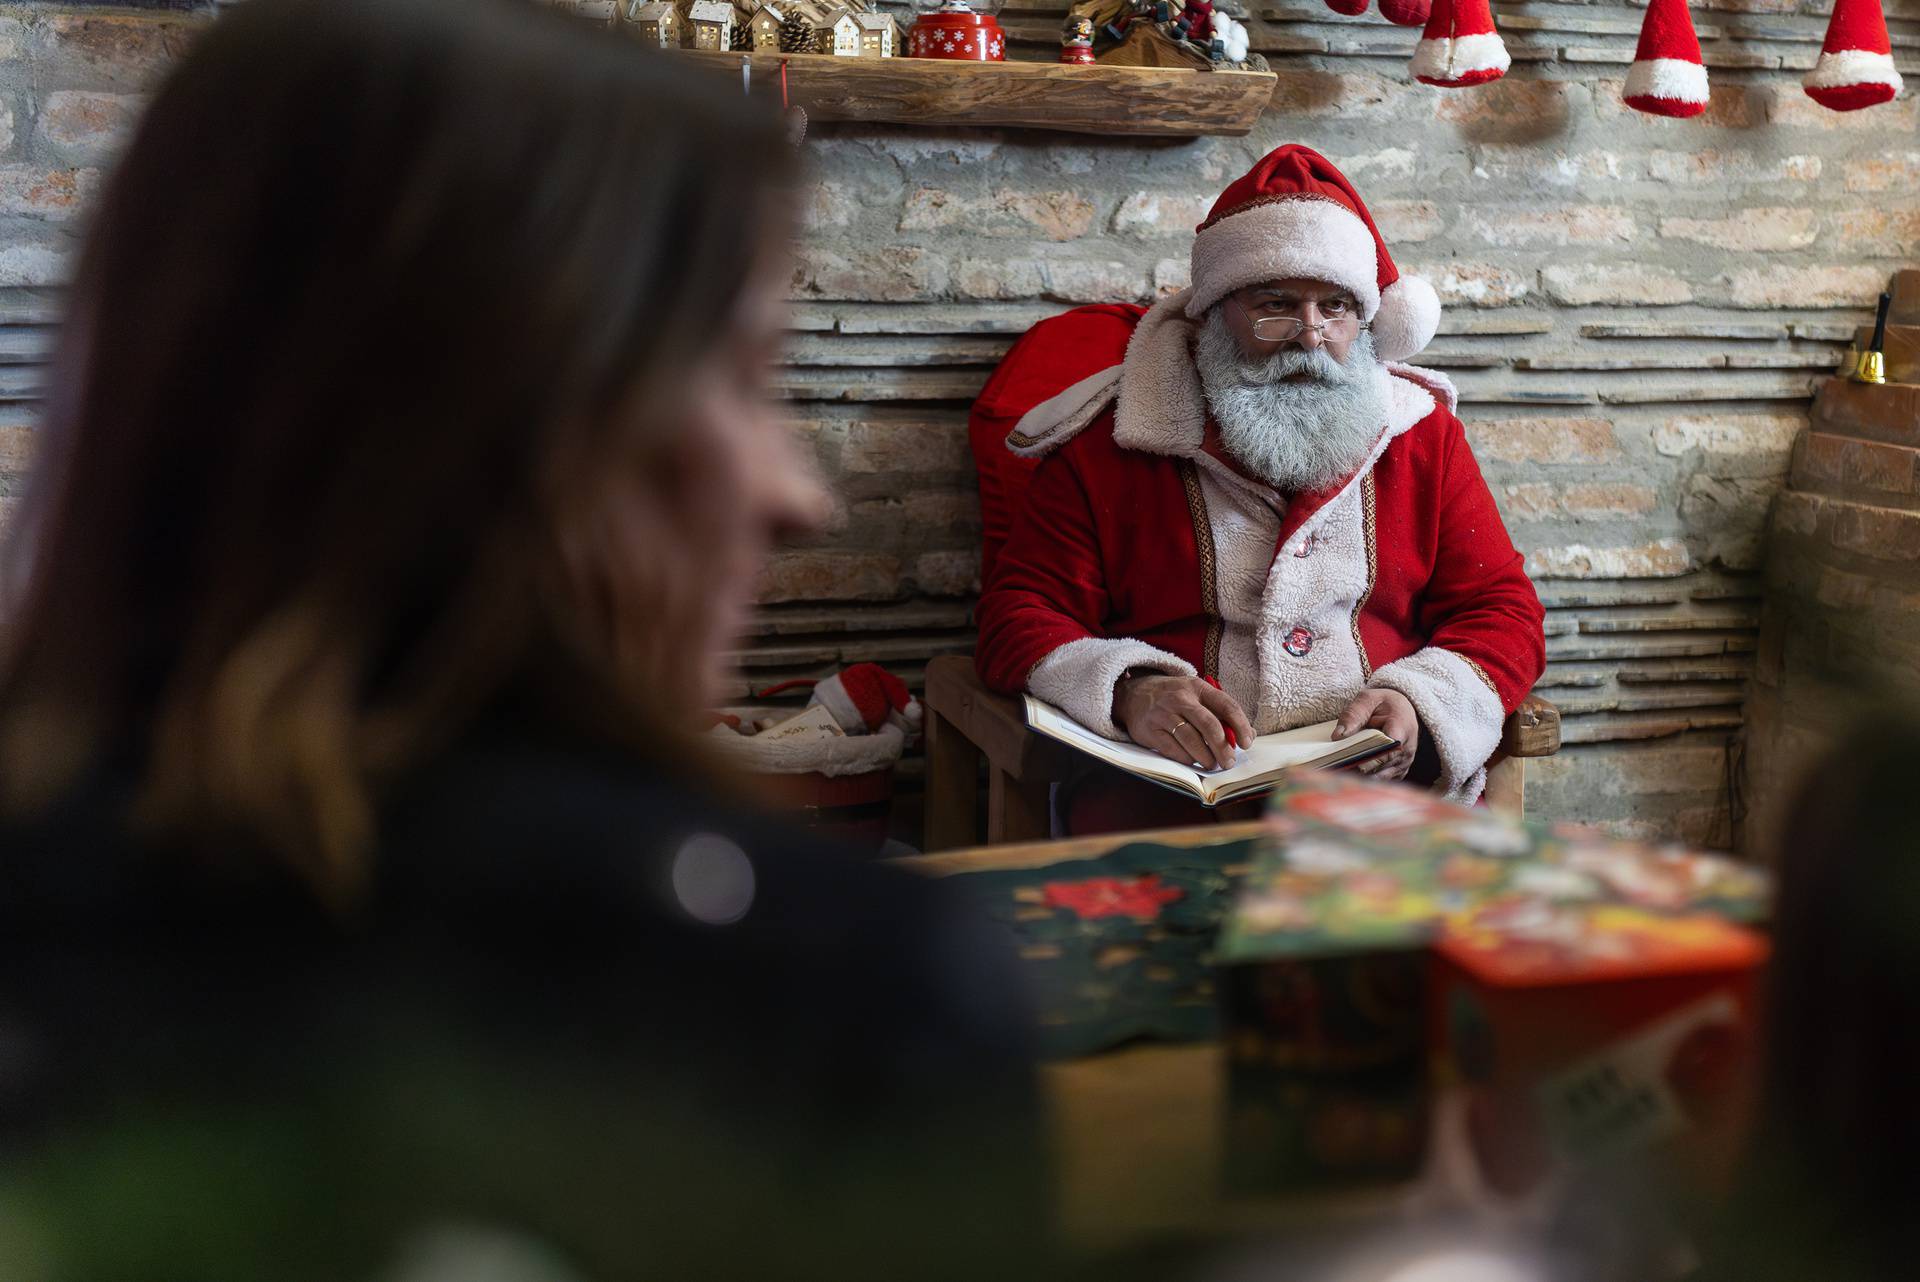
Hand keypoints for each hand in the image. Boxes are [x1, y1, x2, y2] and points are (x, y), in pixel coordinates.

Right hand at [1114, 674, 1255, 771]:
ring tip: (1213, 764)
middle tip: (1229, 761)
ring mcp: (1163, 714)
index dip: (1241, 726)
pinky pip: (1173, 750)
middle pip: (1209, 726)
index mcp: (1198, 687)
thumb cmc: (1173, 698)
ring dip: (1206, 757)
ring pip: (1191, 740)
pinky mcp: (1149, 730)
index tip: (1246, 743)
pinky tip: (1193, 761)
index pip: (1227, 706)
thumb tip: (1248, 735)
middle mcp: (1180, 698)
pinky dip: (1187, 759)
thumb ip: (1221, 713)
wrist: (1133, 695)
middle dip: (1223, 748)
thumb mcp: (1197, 695)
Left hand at [1334, 688, 1419, 780]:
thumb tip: (1338, 736)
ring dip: (1359, 778)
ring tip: (1336, 775)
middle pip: (1379, 767)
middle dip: (1357, 769)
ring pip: (1378, 778)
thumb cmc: (1384, 704)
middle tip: (1332, 771)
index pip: (1385, 749)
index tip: (1346, 760)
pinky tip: (1346, 777)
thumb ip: (1353, 715)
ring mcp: (1403, 764)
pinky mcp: (1397, 773)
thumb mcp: (1367, 699)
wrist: (1402, 710)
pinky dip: (1365, 781)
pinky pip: (1380, 781)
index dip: (1366, 757)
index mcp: (1401, 728)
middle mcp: (1406, 750)